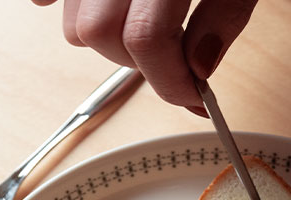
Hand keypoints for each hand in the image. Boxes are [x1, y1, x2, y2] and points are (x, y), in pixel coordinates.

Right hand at [31, 0, 258, 108]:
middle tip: (174, 63)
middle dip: (139, 65)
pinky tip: (104, 9)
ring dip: (110, 42)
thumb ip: (223, 15)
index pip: (146, 40)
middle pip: (100, 35)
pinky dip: (66, 9)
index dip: (172, 83)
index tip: (194, 99)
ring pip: (74, 24)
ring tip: (145, 27)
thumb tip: (199, 69)